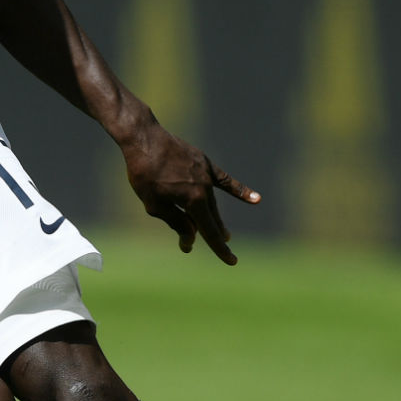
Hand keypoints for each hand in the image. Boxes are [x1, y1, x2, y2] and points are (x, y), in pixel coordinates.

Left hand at [117, 121, 260, 263]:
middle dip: (214, 235)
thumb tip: (192, 237)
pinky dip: (239, 190)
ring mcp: (206, 174)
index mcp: (193, 201)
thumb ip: (176, 222)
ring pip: (212, 202)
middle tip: (224, 248)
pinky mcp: (204, 163)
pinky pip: (225, 181)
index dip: (220, 249)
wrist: (144, 139)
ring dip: (214, 217)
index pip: (209, 231)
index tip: (231, 261)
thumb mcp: (154, 204)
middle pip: (211, 218)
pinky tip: (255, 199)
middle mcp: (204, 188)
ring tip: (224, 233)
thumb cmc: (144, 173)